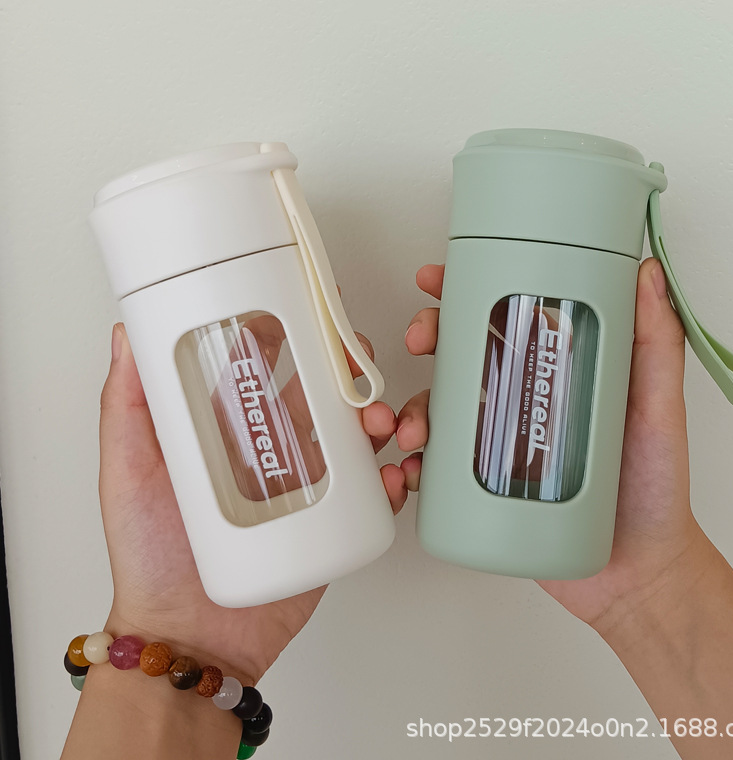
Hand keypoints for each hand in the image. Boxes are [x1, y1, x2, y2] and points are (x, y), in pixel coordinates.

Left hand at [99, 323, 407, 686]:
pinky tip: (389, 473)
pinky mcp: (330, 526)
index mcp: (229, 433)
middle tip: (354, 361)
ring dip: (375, 418)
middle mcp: (271, 453)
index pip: (264, 370)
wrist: (191, 639)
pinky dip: (389, 478)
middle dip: (344, 371)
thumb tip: (127, 337)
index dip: (287, 336)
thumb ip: (127, 406)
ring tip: (376, 421)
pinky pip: (371, 494)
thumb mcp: (128, 473)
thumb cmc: (152, 560)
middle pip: (319, 396)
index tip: (302, 309)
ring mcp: (305, 488)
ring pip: (354, 438)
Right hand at [398, 259, 703, 632]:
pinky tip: (411, 469)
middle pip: (462, 355)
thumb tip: (648, 277)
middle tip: (421, 341)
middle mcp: (523, 401)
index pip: (507, 319)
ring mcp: (502, 444)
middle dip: (428, 339)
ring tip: (416, 427)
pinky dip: (414, 464)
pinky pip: (438, 468)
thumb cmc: (655, 491)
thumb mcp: (660, 408)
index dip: (465, 293)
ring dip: (413, 407)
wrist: (639, 573)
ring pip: (440, 409)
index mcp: (557, 372)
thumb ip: (656, 346)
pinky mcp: (486, 486)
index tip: (438, 280)